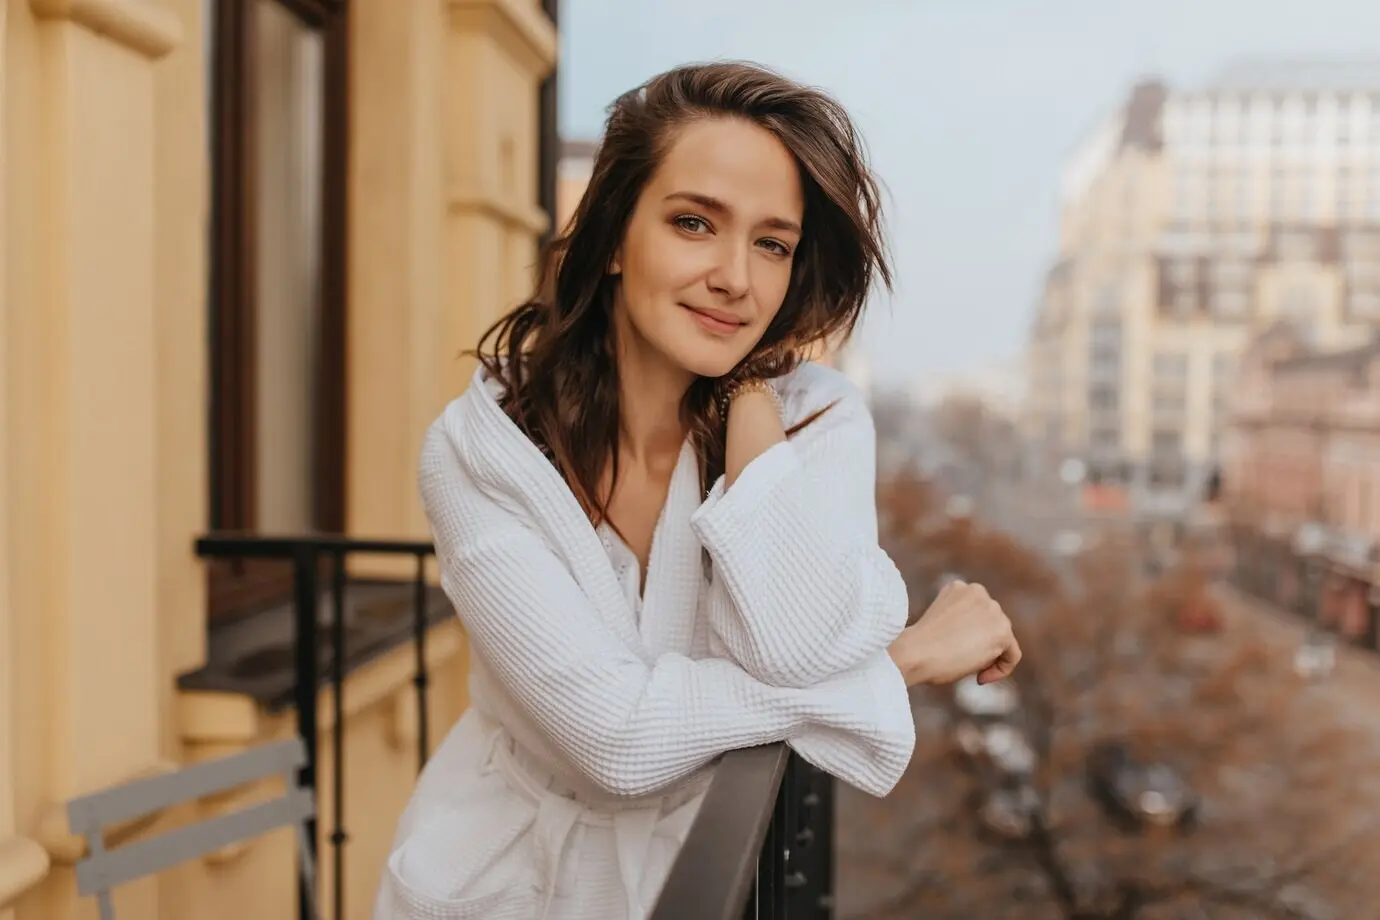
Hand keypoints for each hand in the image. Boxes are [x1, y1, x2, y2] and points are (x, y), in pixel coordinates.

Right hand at [888, 579, 1020, 686]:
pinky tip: (980, 677)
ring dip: (988, 657)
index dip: (969, 635)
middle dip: (980, 644)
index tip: (955, 649)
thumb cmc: (919, 646)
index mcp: (959, 588)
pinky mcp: (1002, 630)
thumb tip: (978, 638)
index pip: (977, 613)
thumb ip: (962, 623)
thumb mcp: (941, 624)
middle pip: (992, 625)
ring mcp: (992, 609)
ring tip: (965, 666)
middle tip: (960, 660)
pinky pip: (1012, 655)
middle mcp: (979, 592)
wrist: (916, 652)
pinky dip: (1001, 669)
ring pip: (1002, 639)